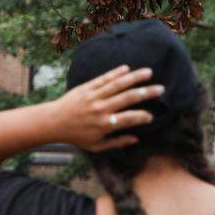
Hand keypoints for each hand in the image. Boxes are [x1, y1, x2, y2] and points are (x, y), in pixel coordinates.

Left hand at [50, 65, 164, 151]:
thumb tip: (136, 139)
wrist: (54, 122)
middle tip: (161, 89)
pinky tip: (126, 68)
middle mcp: (101, 109)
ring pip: (117, 85)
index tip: (151, 116)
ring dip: (134, 77)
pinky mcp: (87, 87)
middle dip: (146, 93)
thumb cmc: (76, 136)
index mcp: (104, 125)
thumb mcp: (96, 146)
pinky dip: (115, 73)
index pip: (128, 119)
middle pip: (127, 98)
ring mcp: (94, 96)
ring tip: (148, 72)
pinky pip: (103, 79)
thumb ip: (117, 143)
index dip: (141, 117)